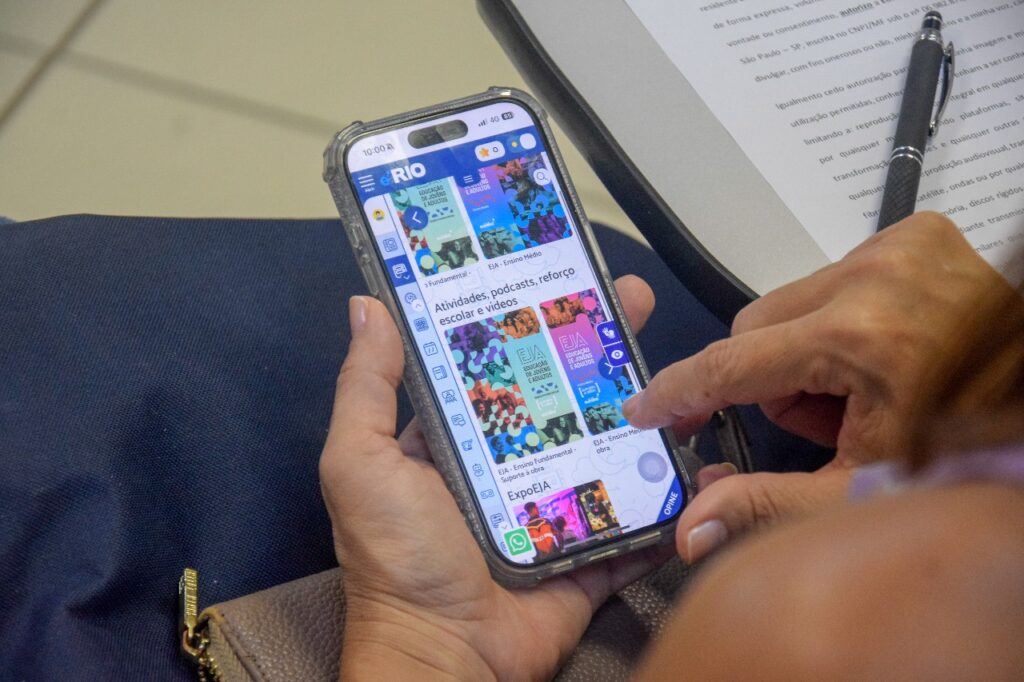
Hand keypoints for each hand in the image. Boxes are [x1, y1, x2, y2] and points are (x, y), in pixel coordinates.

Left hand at [320, 276, 670, 680]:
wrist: (445, 659)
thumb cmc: (395, 560)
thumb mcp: (361, 463)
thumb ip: (365, 388)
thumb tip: (368, 307)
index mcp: (456, 440)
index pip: (496, 364)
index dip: (526, 320)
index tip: (559, 277)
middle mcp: (507, 466)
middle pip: (561, 396)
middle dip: (596, 350)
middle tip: (632, 303)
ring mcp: (554, 508)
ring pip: (605, 448)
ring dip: (640, 412)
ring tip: (676, 368)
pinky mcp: (590, 551)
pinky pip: (635, 519)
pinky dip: (665, 497)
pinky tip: (697, 455)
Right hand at [622, 212, 1013, 561]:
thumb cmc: (974, 448)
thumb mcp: (867, 490)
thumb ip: (769, 505)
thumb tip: (694, 524)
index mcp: (858, 340)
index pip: (731, 362)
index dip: (680, 390)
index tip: (647, 405)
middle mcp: (873, 277)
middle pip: (755, 327)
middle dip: (769, 380)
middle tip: (824, 419)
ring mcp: (897, 248)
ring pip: (790, 301)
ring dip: (804, 350)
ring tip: (863, 388)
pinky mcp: (914, 235)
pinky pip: (832, 277)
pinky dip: (838, 320)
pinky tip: (883, 356)